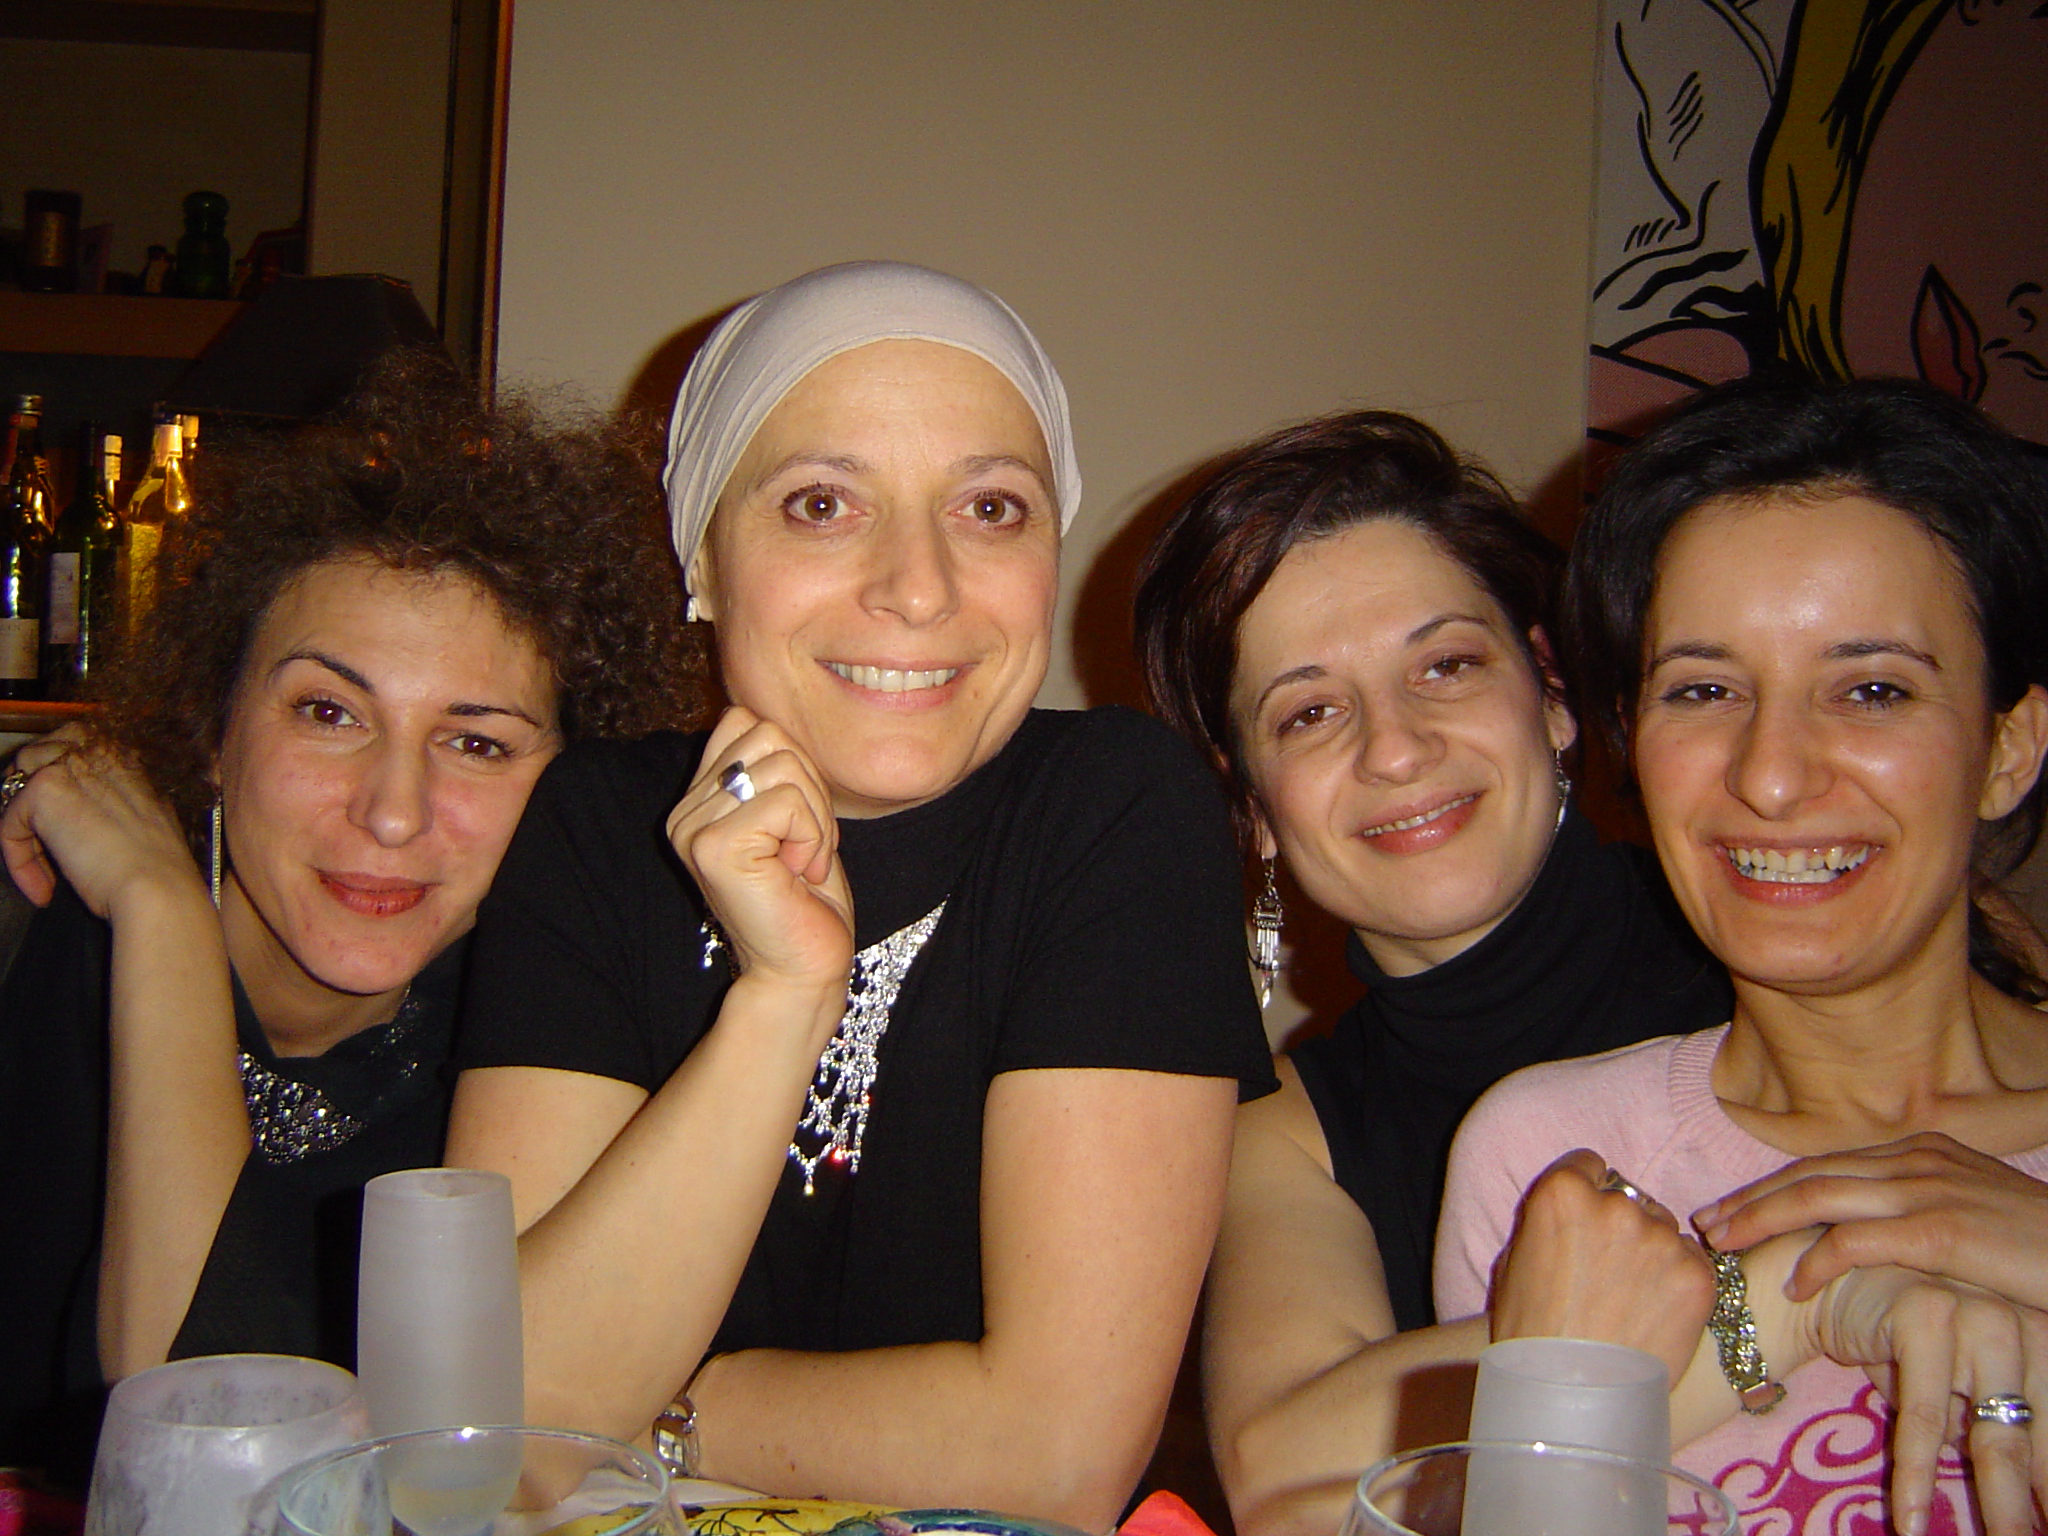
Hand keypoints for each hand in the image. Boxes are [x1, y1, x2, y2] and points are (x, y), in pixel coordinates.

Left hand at [1, 728, 203, 917]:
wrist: (157, 887)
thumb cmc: (159, 867)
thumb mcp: (149, 816)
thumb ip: (119, 802)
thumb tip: (94, 813)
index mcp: (123, 754)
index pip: (69, 751)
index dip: (55, 784)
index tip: (56, 823)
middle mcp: (96, 749)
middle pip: (35, 761)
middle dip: (27, 801)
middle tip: (35, 845)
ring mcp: (68, 764)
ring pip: (15, 791)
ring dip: (21, 833)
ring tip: (40, 870)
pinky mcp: (43, 790)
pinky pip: (9, 825)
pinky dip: (19, 861)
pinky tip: (42, 889)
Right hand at [667, 707, 853, 1008]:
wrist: (802, 970)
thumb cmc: (806, 900)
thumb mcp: (793, 818)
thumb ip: (775, 769)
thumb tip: (772, 716)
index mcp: (697, 800)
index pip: (744, 719)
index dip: (793, 761)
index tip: (797, 822)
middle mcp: (684, 811)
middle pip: (766, 732)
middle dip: (810, 786)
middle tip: (804, 845)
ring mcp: (693, 827)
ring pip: (783, 763)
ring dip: (814, 817)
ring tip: (800, 862)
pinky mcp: (715, 846)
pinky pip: (787, 800)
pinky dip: (812, 836)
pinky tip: (797, 874)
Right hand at [1489, 1148, 1715, 1386]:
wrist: (1571, 1393)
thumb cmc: (1531, 1331)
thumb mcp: (1514, 1259)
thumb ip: (1549, 1220)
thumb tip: (1572, 1211)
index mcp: (1562, 1193)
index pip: (1589, 1164)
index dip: (1587, 1193)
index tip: (1587, 1222)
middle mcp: (1616, 1204)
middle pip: (1630, 1197)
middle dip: (1621, 1225)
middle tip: (1609, 1271)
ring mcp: (1661, 1238)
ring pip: (1664, 1228)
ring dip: (1652, 1251)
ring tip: (1634, 1298)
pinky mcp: (1697, 1274)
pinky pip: (1693, 1259)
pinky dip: (1679, 1279)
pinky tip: (1656, 1310)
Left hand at [1696, 1132, 2047, 1309]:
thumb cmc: (2038, 1250)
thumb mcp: (1970, 1217)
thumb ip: (1916, 1216)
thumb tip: (1859, 1240)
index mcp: (1919, 1152)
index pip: (1826, 1165)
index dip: (1772, 1188)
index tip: (1730, 1209)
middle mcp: (1916, 1161)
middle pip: (1810, 1176)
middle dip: (1752, 1200)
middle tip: (1707, 1225)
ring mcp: (1927, 1191)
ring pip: (1819, 1198)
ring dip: (1764, 1221)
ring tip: (1725, 1246)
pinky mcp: (1941, 1231)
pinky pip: (1858, 1240)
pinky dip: (1819, 1259)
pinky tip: (1794, 1282)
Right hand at [1809, 1263, 2047, 1535]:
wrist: (1815, 1284)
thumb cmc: (1890, 1338)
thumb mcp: (1951, 1386)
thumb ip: (1983, 1425)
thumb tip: (2017, 1492)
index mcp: (2038, 1337)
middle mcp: (2023, 1322)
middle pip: (2039, 1434)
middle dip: (2036, 1494)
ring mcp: (1979, 1313)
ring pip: (1995, 1435)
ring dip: (1998, 1502)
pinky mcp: (1927, 1316)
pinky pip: (1925, 1417)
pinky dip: (1917, 1473)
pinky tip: (1913, 1518)